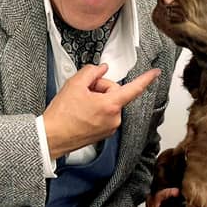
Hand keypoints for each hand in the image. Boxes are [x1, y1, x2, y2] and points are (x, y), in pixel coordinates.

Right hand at [44, 64, 160, 158]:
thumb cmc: (61, 115)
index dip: (146, 79)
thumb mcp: (75, 84)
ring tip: (80, 104)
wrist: (51, 137)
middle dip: (100, 88)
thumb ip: (92, 72)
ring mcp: (110, 127)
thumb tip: (101, 69)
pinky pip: (105, 114)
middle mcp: (114, 118)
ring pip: (109, 103)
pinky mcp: (104, 133)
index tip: (155, 73)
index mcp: (110, 105)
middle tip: (83, 91)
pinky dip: (96, 109)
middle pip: (114, 92)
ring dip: (98, 99)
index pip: (134, 89)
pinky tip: (81, 112)